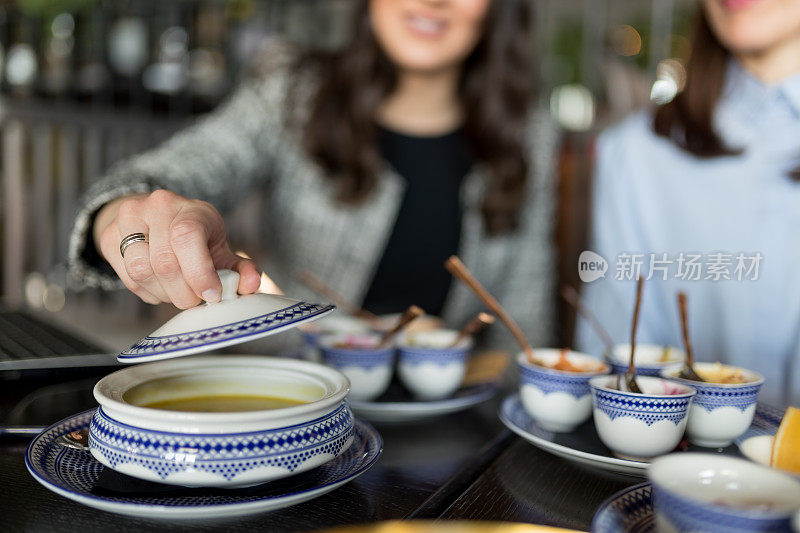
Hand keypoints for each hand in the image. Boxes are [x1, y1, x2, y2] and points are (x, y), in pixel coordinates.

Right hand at [93, 189, 260, 307]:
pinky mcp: (110, 237)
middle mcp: (155, 207)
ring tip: (179, 291)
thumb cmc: (195, 238)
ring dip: (165, 293)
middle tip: (196, 299)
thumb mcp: (220, 248)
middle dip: (184, 292)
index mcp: (188, 208)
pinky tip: (162, 287)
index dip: (200, 272)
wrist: (155, 219)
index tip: (212, 294)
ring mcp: (127, 219)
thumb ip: (240, 269)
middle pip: (164, 262)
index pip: (187, 237)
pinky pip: (128, 278)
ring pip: (142, 272)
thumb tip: (251, 285)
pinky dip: (149, 292)